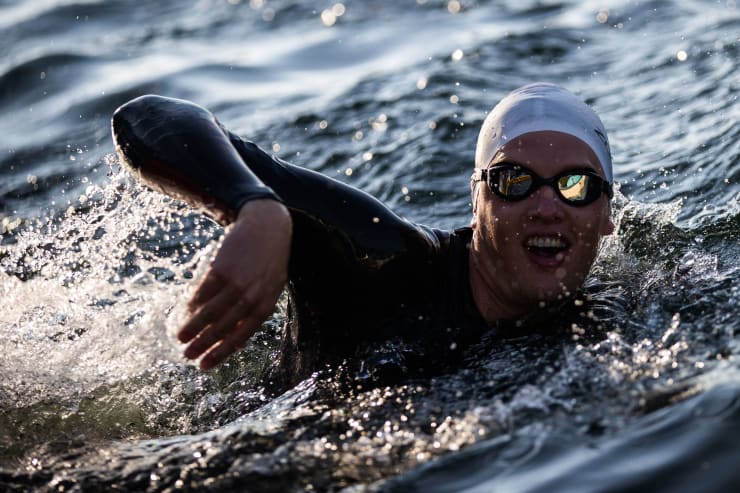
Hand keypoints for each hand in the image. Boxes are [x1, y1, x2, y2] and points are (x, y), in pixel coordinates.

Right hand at [178, 199, 291, 368]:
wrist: (267, 227)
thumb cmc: (269, 262)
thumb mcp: (271, 288)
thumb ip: (256, 311)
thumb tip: (237, 338)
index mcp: (265, 306)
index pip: (241, 336)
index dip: (221, 352)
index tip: (204, 366)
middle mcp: (252, 297)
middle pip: (223, 327)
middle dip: (203, 344)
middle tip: (186, 356)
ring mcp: (237, 283)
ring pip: (211, 311)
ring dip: (193, 327)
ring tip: (179, 338)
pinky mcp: (223, 268)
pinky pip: (204, 291)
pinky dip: (192, 304)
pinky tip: (183, 312)